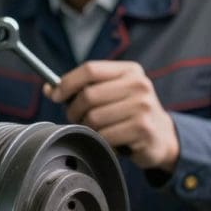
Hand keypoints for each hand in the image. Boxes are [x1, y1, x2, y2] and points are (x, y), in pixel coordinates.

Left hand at [43, 61, 178, 171]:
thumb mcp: (111, 93)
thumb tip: (49, 89)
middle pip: (88, 95)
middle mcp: (139, 85)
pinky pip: (105, 136)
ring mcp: (143, 107)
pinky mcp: (143, 129)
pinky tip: (111, 140)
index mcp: (129, 71)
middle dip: (74, 110)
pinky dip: (101, 141)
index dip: (67, 83)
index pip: (90, 69)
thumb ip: (81, 88)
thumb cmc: (127, 113)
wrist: (161, 137)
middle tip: (77, 119)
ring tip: (97, 130)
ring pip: (93, 118)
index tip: (55, 95)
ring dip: (88, 128)